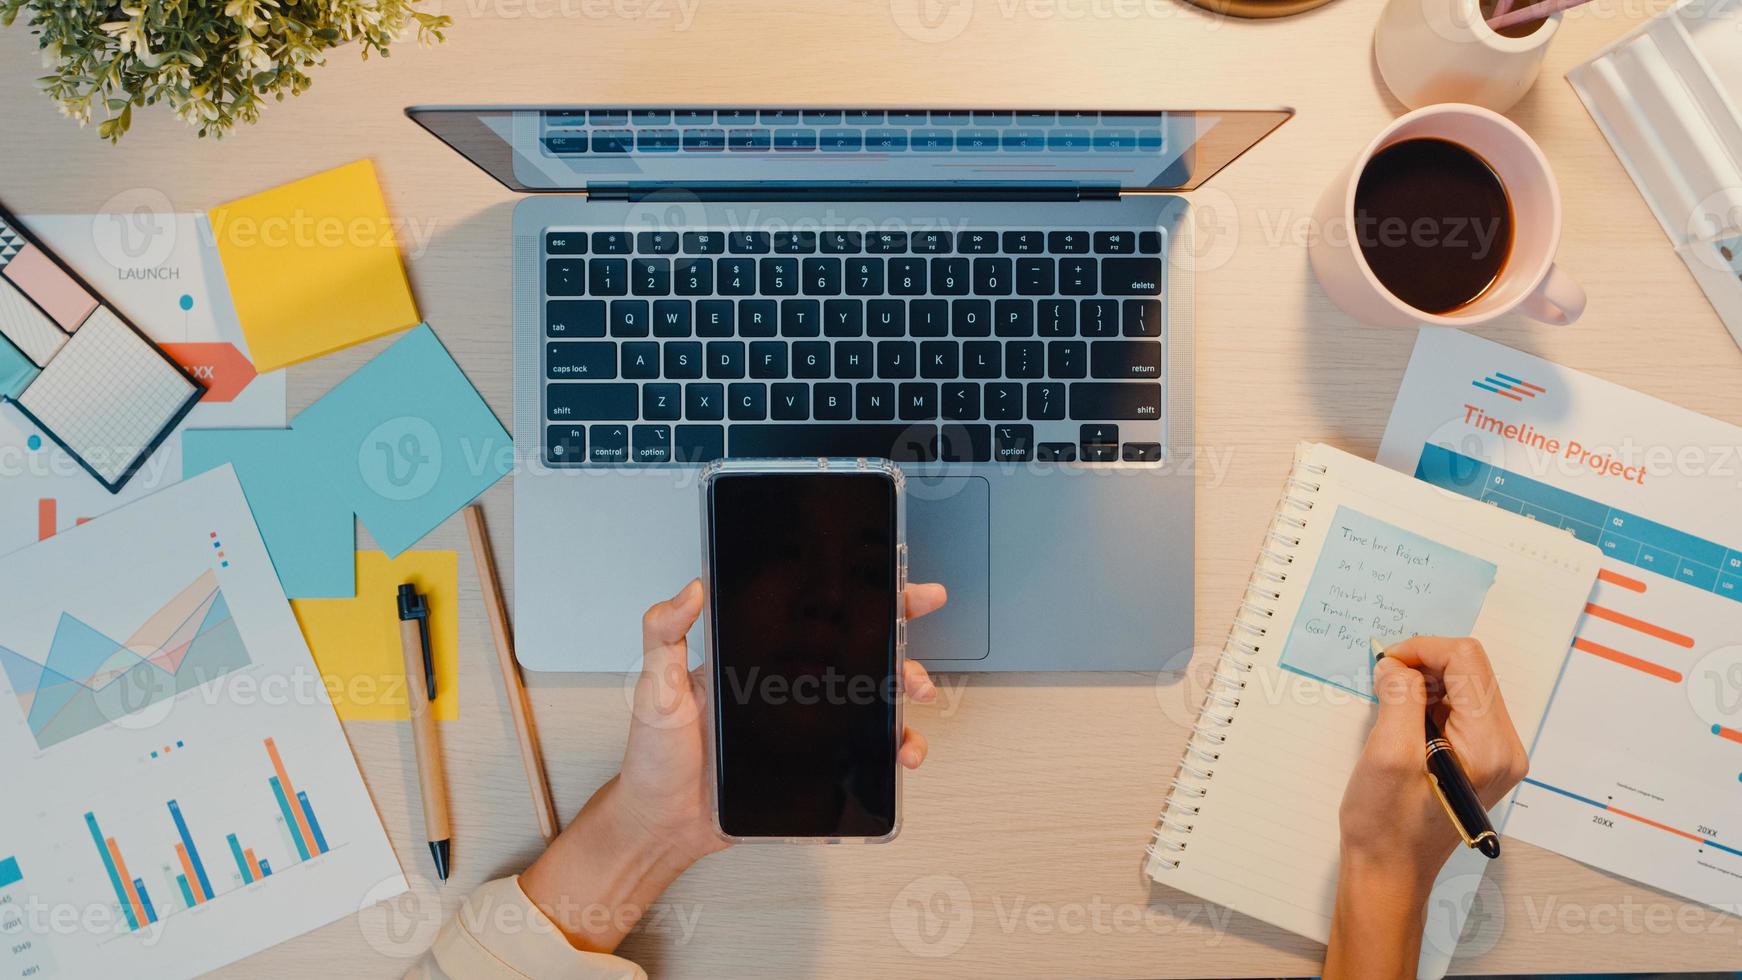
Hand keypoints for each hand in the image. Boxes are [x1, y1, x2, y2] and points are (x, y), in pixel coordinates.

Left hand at [521, 578, 947, 952]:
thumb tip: (690, 590)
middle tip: (912, 645)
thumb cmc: (655, 757)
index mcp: (757, 657)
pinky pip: (863, 753)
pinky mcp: (814, 762)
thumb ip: (664, 635)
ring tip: (914, 701)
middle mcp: (788, 685)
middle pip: (858, 652)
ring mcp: (806, 724)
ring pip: (871, 700)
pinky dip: (892, 751)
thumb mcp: (654, 688)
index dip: (856, 596)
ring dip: (904, 698)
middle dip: (900, 642)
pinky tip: (900, 753)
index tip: (892, 582)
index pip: (814, 614)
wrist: (662, 823)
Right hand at [1325, 636, 1528, 979]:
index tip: (1385, 664)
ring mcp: (1495, 754)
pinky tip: (1402, 721)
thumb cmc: (1387, 825)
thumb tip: (1397, 666)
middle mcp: (1504, 747)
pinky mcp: (1480, 758)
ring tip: (1389, 707)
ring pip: (1464, 686)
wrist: (1391, 871)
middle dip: (1422, 665)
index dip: (1422, 650)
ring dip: (1423, 683)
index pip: (1467, 661)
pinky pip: (1458, 708)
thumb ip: (1399, 699)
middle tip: (1382, 683)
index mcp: (1489, 745)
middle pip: (1470, 670)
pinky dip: (1427, 702)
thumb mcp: (1387, 755)